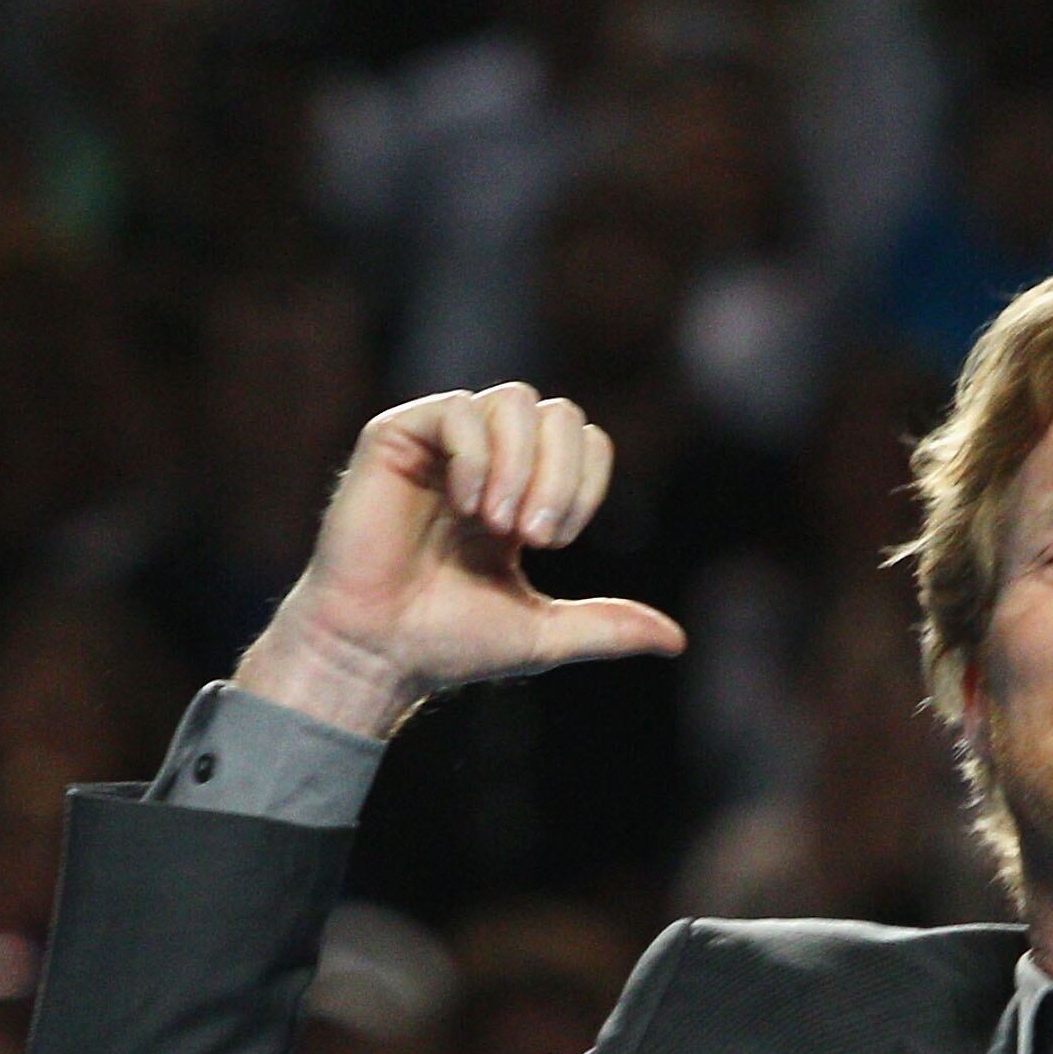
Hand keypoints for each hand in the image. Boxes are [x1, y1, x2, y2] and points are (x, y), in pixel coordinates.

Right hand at [233, 385, 685, 739]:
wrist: (377, 653)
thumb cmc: (447, 643)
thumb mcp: (544, 635)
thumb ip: (608, 628)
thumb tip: (676, 641)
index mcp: (520, 493)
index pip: (583, 441)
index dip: (586, 481)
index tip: (554, 542)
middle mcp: (484, 460)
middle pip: (558, 412)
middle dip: (562, 473)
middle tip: (536, 535)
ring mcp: (441, 444)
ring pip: (513, 400)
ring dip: (521, 463)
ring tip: (499, 523)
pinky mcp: (396, 437)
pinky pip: (458, 408)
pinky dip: (475, 453)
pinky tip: (467, 504)